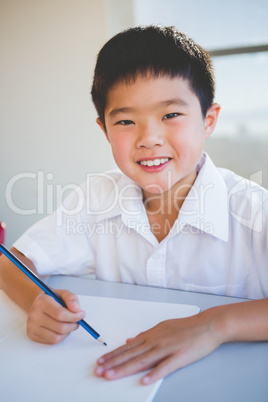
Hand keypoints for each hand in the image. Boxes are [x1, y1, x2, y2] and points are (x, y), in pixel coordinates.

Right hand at [27, 289, 85, 343]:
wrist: (38, 304)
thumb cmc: (52, 299)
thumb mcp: (63, 293)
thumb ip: (71, 298)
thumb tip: (76, 309)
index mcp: (41, 302)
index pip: (60, 314)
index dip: (74, 316)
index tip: (81, 314)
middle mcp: (34, 315)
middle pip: (60, 327)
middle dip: (73, 325)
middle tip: (78, 320)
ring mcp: (32, 327)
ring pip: (57, 337)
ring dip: (68, 332)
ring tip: (69, 324)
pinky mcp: (32, 335)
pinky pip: (52, 341)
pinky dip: (61, 336)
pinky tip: (61, 328)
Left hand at [95, 310, 222, 384]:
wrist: (207, 325)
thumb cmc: (186, 327)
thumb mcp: (163, 327)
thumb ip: (146, 335)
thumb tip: (130, 339)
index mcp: (152, 335)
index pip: (128, 347)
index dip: (113, 355)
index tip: (101, 361)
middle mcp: (156, 341)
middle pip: (131, 354)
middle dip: (113, 363)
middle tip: (99, 370)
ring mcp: (167, 348)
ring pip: (142, 360)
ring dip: (125, 369)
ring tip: (111, 376)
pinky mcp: (180, 356)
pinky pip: (165, 367)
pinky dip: (154, 374)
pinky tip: (144, 381)